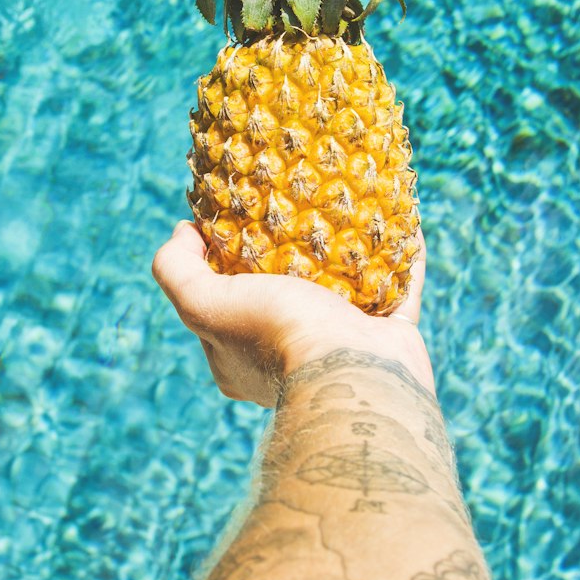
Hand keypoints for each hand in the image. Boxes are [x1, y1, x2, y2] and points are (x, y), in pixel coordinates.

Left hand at [152, 220, 431, 407]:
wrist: (356, 378)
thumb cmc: (277, 338)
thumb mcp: (206, 304)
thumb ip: (177, 271)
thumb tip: (181, 232)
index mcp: (242, 357)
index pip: (225, 301)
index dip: (224, 260)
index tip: (237, 215)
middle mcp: (291, 357)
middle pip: (288, 292)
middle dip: (294, 250)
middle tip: (297, 201)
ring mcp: (344, 350)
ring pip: (347, 290)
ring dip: (350, 250)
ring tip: (350, 203)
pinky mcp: (392, 340)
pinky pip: (399, 289)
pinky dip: (402, 257)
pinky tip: (403, 221)